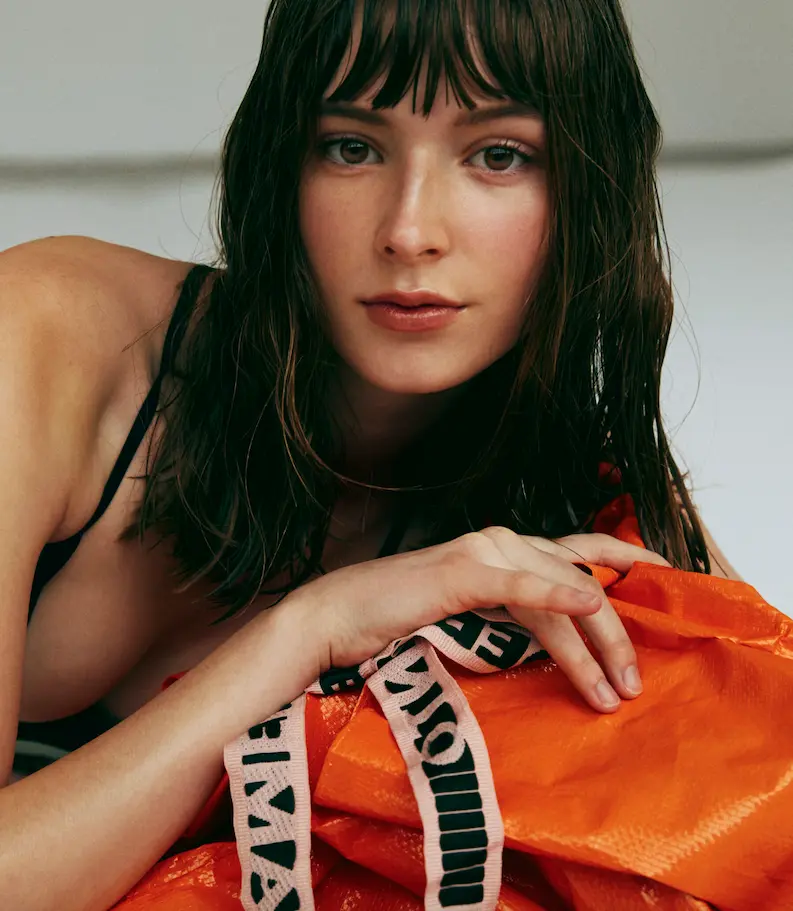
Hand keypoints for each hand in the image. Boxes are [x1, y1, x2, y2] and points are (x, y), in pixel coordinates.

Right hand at [288, 528, 670, 712]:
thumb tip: (562, 634)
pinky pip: (519, 585)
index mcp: (503, 549)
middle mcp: (500, 541)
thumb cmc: (397, 617)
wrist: (336, 615)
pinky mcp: (460, 573)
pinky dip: (557, 593)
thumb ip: (513, 609)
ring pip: (558, 591)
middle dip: (615, 632)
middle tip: (634, 680)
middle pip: (580, 576)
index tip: (669, 575)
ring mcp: (481, 553)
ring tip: (611, 690)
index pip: (580, 547)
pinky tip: (587, 603)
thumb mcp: (470, 611)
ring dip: (592, 643)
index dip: (627, 555)